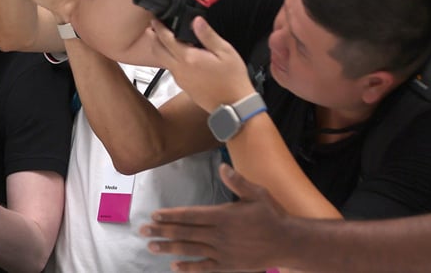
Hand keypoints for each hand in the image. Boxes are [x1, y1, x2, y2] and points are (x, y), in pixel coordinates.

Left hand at [142, 164, 292, 271]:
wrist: (288, 243)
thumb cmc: (272, 216)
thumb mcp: (257, 194)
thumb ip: (238, 182)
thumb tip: (223, 167)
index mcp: (223, 215)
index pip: (190, 215)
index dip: (170, 216)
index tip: (154, 215)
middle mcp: (219, 234)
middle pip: (184, 232)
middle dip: (161, 231)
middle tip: (142, 232)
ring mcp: (222, 251)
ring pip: (190, 249)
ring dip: (169, 248)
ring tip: (151, 247)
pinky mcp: (228, 265)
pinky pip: (204, 267)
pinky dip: (189, 268)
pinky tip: (174, 267)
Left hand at [147, 16, 253, 112]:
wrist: (234, 105)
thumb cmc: (232, 80)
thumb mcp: (225, 52)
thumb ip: (208, 35)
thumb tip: (196, 21)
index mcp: (188, 58)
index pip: (166, 39)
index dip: (158, 27)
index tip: (155, 20)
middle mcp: (179, 70)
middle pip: (157, 51)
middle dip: (153, 38)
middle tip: (152, 28)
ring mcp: (180, 79)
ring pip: (163, 61)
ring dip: (161, 49)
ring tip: (165, 39)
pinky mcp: (183, 86)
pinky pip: (171, 70)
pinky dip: (169, 59)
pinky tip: (179, 56)